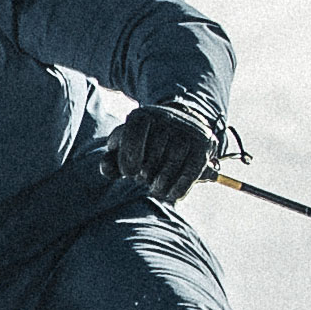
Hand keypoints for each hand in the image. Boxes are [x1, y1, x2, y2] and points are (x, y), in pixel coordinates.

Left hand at [107, 101, 221, 205]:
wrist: (180, 128)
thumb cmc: (144, 143)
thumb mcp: (124, 148)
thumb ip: (111, 160)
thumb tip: (106, 168)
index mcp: (143, 115)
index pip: (135, 131)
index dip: (129, 155)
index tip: (128, 173)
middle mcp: (168, 118)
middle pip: (154, 152)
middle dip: (145, 173)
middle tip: (142, 179)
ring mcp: (188, 131)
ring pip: (173, 163)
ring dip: (160, 184)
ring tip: (154, 188)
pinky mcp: (203, 146)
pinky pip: (190, 172)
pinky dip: (178, 189)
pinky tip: (169, 194)